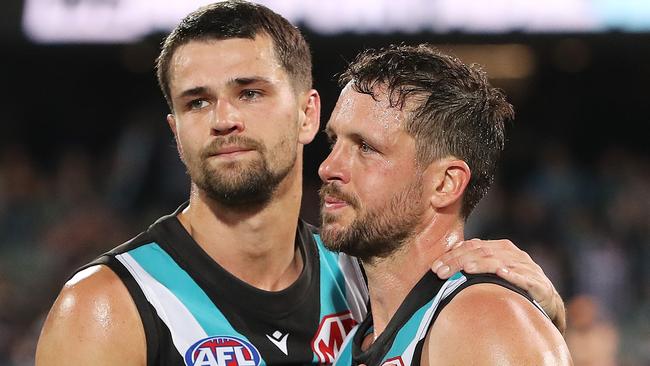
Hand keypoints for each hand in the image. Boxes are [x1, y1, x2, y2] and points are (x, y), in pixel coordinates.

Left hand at [431, 238, 565, 333]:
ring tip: (466, 269)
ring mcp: (527, 267)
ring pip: (500, 262)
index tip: (434, 268)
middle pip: (482, 252)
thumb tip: (445, 265)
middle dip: (459, 261)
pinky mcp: (538, 283)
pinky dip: (513, 275)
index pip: (472, 246)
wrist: (547, 302)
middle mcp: (514, 254)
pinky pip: (524, 278)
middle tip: (441, 272)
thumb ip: (474, 265)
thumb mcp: (493, 273)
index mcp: (501, 248)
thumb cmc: (514, 287)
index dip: (452, 255)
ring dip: (482, 265)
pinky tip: (501, 273)